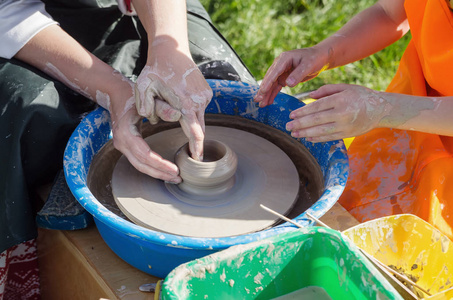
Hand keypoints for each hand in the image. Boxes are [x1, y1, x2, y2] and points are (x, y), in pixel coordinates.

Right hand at [109, 79, 181, 182]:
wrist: (116, 94)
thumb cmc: (133, 95)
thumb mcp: (148, 99)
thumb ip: (162, 108)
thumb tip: (177, 115)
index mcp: (125, 132)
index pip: (145, 155)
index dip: (161, 164)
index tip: (176, 169)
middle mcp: (121, 142)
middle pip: (141, 165)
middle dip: (160, 173)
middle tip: (178, 179)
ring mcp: (121, 146)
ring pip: (139, 165)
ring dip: (156, 173)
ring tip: (174, 177)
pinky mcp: (126, 146)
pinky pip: (138, 161)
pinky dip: (151, 167)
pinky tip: (164, 170)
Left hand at [135, 46, 212, 160]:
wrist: (172, 49)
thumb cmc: (155, 69)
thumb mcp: (143, 87)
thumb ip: (145, 107)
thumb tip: (151, 121)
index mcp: (186, 103)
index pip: (195, 132)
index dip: (196, 147)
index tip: (197, 159)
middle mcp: (200, 100)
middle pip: (199, 128)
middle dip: (196, 141)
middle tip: (193, 155)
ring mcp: (205, 95)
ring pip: (200, 118)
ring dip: (192, 124)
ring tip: (181, 121)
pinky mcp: (206, 91)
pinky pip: (200, 108)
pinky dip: (193, 113)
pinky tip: (182, 104)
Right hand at [254, 46, 330, 106]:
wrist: (319, 57)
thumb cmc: (315, 58)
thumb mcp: (308, 65)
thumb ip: (298, 74)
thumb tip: (288, 84)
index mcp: (285, 58)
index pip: (274, 72)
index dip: (268, 82)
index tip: (263, 91)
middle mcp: (280, 64)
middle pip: (270, 78)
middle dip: (263, 90)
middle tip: (257, 100)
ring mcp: (281, 71)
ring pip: (271, 84)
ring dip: (266, 94)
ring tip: (261, 104)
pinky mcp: (284, 77)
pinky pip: (276, 87)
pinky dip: (272, 94)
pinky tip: (268, 102)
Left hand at [286, 84, 387, 141]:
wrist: (381, 109)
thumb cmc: (360, 95)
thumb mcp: (345, 87)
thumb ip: (326, 90)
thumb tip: (309, 96)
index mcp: (340, 99)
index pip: (317, 107)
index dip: (302, 112)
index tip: (291, 115)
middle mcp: (343, 113)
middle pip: (316, 120)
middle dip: (300, 124)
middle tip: (287, 127)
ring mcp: (345, 125)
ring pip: (321, 131)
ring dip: (305, 133)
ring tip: (294, 134)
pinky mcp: (348, 134)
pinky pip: (329, 137)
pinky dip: (317, 138)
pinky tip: (307, 137)